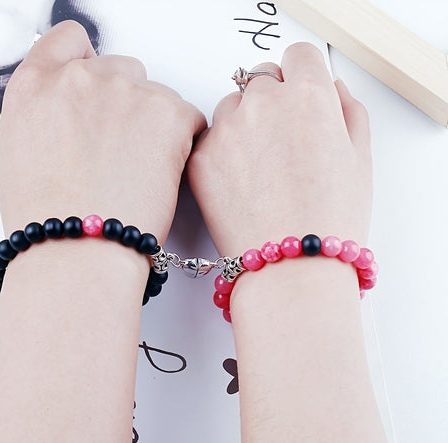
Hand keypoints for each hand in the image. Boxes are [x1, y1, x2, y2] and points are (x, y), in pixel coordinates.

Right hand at [0, 21, 205, 242]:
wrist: (77, 248)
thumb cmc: (47, 219)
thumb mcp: (20, 153)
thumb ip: (46, 116)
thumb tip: (69, 113)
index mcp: (36, 85)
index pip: (68, 40)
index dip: (88, 59)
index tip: (101, 80)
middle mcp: (80, 78)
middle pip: (121, 70)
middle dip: (127, 104)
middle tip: (124, 151)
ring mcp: (125, 92)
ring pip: (157, 95)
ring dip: (156, 125)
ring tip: (141, 172)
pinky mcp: (166, 113)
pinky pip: (188, 117)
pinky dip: (184, 141)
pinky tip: (162, 173)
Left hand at [188, 42, 371, 256]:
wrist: (289, 267)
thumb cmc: (329, 220)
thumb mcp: (360, 159)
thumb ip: (346, 110)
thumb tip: (329, 89)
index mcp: (309, 97)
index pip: (298, 56)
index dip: (301, 77)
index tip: (299, 95)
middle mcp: (263, 104)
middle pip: (261, 79)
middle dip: (271, 101)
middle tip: (280, 142)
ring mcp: (227, 130)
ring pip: (231, 107)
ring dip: (242, 124)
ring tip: (258, 169)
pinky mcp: (201, 158)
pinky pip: (209, 139)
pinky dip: (221, 152)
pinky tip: (238, 183)